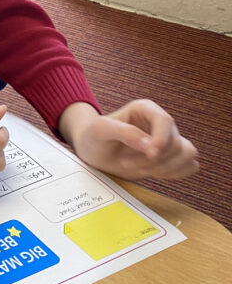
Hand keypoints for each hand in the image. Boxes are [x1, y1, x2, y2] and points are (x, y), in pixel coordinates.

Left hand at [60, 100, 198, 180]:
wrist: (93, 152)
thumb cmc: (94, 136)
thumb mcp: (101, 130)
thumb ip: (125, 133)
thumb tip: (149, 145)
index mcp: (145, 109)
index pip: (165, 121)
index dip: (162, 139)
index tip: (150, 154)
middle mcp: (159, 123)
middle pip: (175, 142)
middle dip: (153, 159)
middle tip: (126, 163)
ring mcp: (168, 140)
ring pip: (187, 154)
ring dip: (166, 167)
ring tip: (139, 169)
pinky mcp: (171, 157)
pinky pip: (189, 165)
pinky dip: (175, 173)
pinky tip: (153, 173)